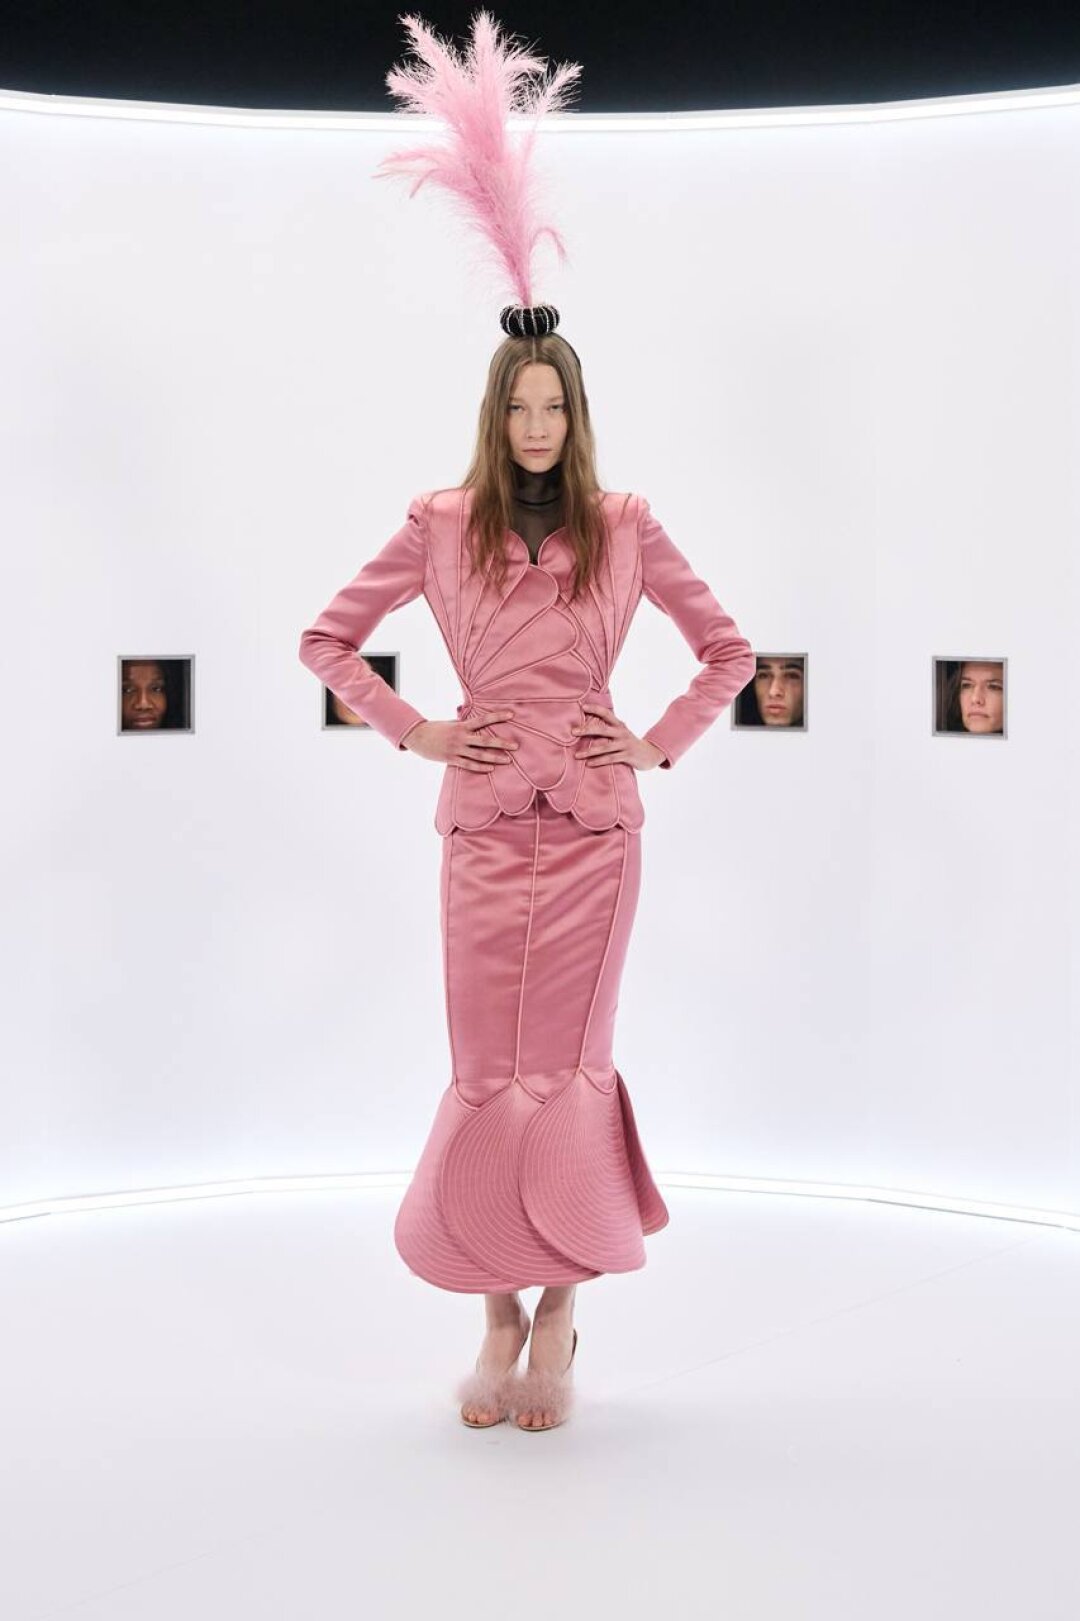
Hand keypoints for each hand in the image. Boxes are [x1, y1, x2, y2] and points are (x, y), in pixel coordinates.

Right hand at [402, 709, 518, 772]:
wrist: (417, 736)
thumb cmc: (436, 728)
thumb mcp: (451, 722)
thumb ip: (464, 722)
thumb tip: (476, 720)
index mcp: (462, 725)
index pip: (483, 719)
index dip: (497, 716)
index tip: (511, 715)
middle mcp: (461, 737)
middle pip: (485, 740)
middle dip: (501, 743)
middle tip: (516, 746)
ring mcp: (456, 749)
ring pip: (479, 755)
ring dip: (495, 758)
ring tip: (508, 760)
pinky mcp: (451, 759)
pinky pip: (469, 765)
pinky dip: (480, 767)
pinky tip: (491, 768)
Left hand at [571, 702, 666, 769]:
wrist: (650, 754)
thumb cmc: (629, 743)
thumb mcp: (621, 733)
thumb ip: (608, 729)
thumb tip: (587, 727)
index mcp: (619, 725)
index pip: (606, 714)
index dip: (595, 709)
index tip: (582, 707)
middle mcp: (622, 733)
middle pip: (602, 730)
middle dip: (587, 730)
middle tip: (573, 732)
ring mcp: (625, 744)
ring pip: (604, 747)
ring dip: (589, 752)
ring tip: (577, 755)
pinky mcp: (627, 756)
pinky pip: (610, 759)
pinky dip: (598, 761)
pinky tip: (589, 764)